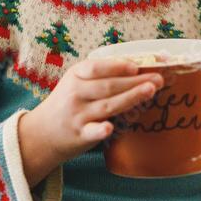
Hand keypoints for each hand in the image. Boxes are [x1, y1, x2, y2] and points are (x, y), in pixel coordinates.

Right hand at [23, 58, 163, 165]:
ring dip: (131, 97)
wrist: (41, 133)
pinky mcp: (79, 135)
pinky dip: (100, 130)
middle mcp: (76, 93)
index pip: (97, 68)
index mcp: (76, 76)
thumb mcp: (76, 82)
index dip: (117, 66)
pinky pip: (91, 131)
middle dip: (135, 81)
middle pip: (109, 86)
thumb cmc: (67, 103)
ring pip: (107, 105)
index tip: (137, 66)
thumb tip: (136, 66)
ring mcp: (77, 115)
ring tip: (151, 91)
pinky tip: (110, 127)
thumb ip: (99, 75)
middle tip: (158, 79)